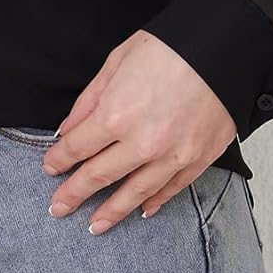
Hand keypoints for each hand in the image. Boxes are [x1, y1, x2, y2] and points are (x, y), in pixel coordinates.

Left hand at [41, 29, 236, 233]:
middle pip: (99, 176)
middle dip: (74, 193)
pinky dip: (154, 202)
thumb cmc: (169, 48)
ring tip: (94, 225)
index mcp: (116, 114)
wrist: (222, 49)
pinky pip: (170, 190)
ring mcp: (171, 157)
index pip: (77, 147)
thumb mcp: (117, 61)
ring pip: (134, 193)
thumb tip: (69, 128)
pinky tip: (141, 210)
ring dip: (111, 211)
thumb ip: (90, 99)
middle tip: (58, 207)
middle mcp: (141, 143)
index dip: (59, 159)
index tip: (50, 167)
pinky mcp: (197, 161)